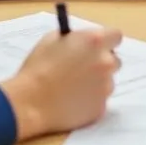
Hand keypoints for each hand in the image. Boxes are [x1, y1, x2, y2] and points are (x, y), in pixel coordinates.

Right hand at [0, 25, 122, 140]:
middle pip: (114, 60)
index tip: (99, 46)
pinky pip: (99, 101)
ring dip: (96, 83)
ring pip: (107, 82)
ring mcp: (105, 87)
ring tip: (73, 88)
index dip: (107, 41)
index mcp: (95, 42)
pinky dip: (89, 101)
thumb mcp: (53, 40)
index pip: (116, 36)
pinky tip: (71, 102)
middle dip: (102, 63)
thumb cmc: (37, 68)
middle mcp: (106, 63)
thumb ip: (75, 38)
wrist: (29, 102)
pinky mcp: (101, 108)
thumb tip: (83, 41)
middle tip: (84, 69)